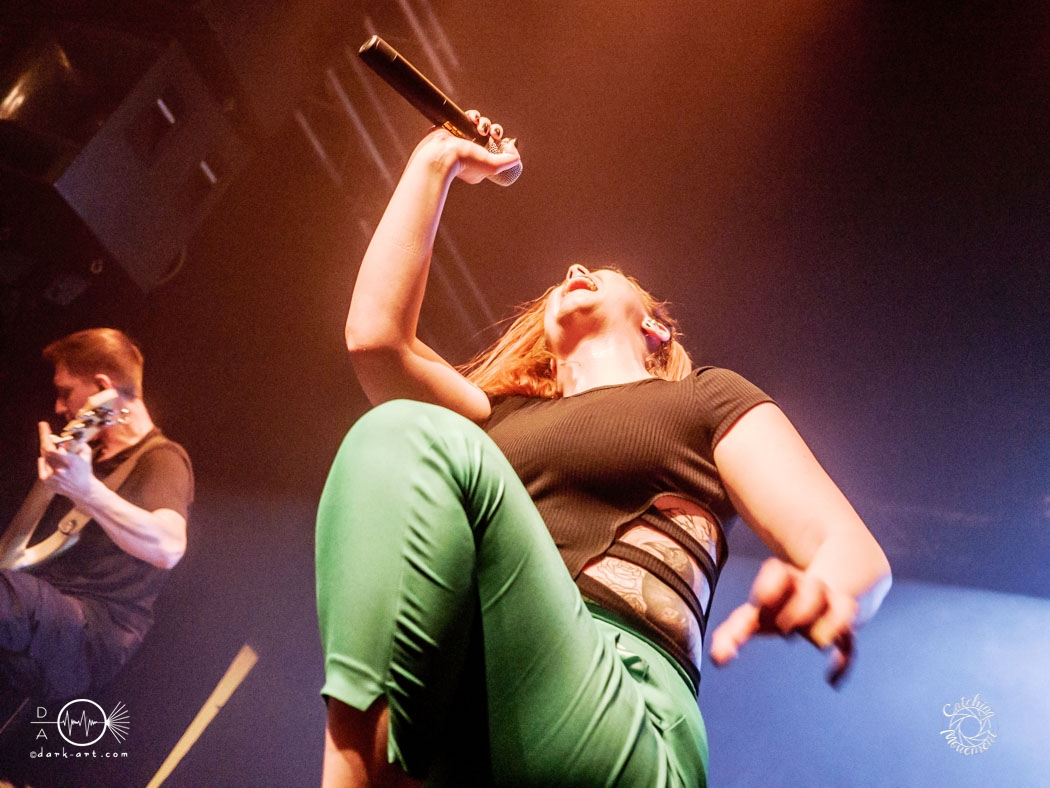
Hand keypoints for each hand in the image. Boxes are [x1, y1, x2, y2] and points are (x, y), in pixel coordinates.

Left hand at [38, 420, 95, 500]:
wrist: (83, 490)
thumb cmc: (85, 471)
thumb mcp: (86, 455)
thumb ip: (80, 444)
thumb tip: (71, 435)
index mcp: (70, 461)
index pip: (51, 447)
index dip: (45, 435)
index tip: (42, 424)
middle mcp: (59, 469)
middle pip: (45, 451)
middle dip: (46, 441)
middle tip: (47, 434)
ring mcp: (52, 476)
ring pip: (44, 458)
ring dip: (49, 453)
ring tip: (59, 455)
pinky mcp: (47, 481)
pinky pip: (42, 466)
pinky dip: (44, 462)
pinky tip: (51, 461)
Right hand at [420, 110, 519, 184]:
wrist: (441, 153)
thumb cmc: (464, 162)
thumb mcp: (493, 166)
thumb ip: (509, 159)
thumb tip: (514, 145)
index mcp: (479, 162)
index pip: (494, 148)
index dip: (499, 141)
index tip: (499, 139)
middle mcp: (470, 150)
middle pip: (488, 134)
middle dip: (492, 130)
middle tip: (491, 133)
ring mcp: (461, 138)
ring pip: (479, 124)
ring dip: (483, 122)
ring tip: (480, 126)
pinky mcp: (453, 127)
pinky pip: (467, 117)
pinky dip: (472, 116)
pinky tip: (472, 119)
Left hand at [709, 558, 857, 686]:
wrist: (825, 595)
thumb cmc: (778, 610)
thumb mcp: (754, 616)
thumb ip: (732, 634)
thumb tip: (718, 659)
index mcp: (784, 580)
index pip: (778, 571)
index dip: (771, 586)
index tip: (761, 603)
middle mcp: (810, 589)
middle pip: (813, 588)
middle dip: (800, 608)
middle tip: (785, 628)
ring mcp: (832, 607)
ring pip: (843, 606)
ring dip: (829, 625)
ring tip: (817, 643)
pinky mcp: (846, 631)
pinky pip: (851, 643)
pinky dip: (843, 662)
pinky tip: (831, 679)